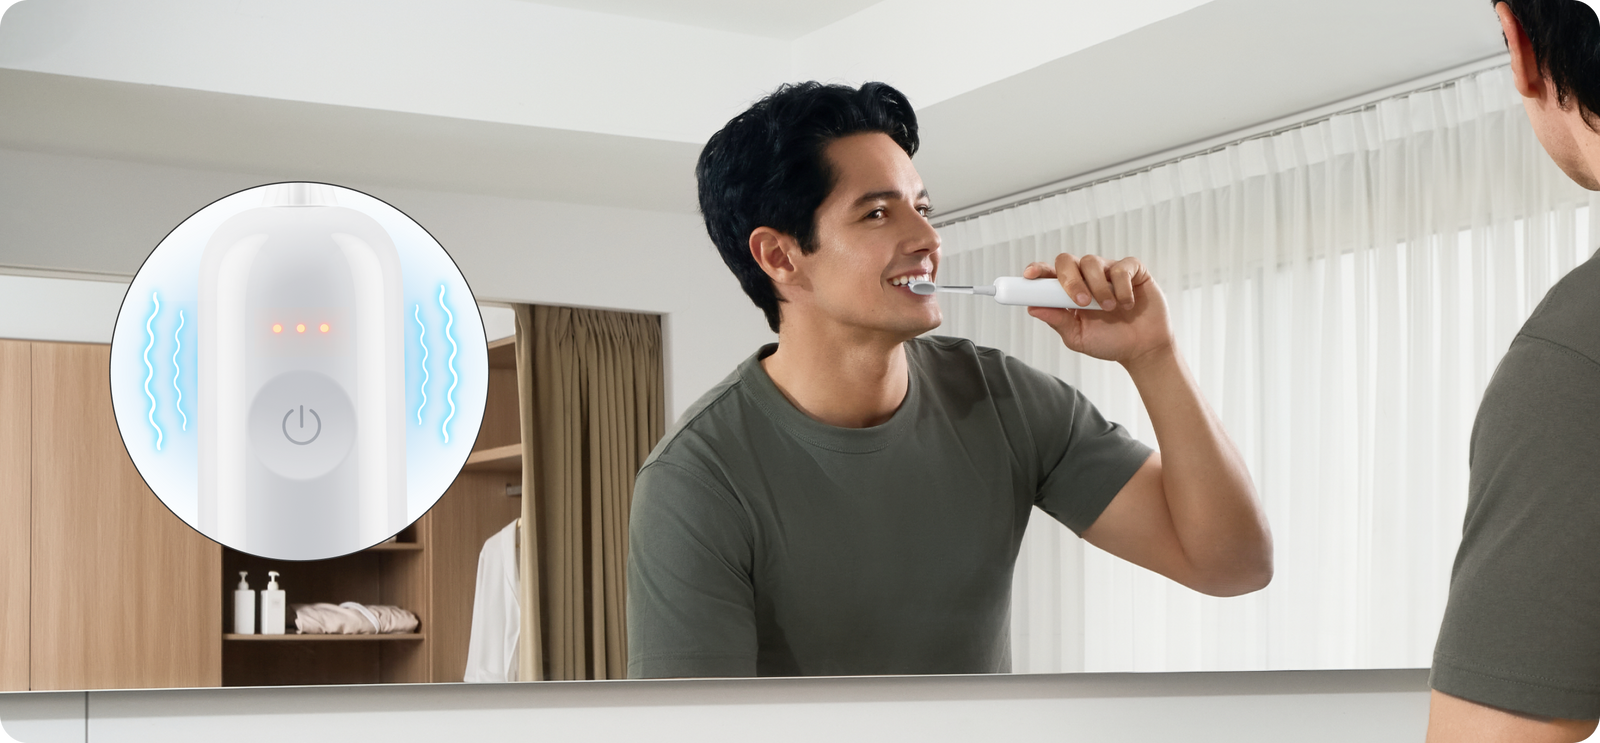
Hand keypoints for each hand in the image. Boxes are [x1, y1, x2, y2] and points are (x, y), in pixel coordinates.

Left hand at [1023, 254, 1174, 367]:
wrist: (1142, 349)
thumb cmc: (1109, 341)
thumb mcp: (1078, 336)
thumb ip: (1058, 321)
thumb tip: (1033, 308)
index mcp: (1068, 292)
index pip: (1048, 273)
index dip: (1037, 270)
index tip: (1029, 276)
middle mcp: (1086, 277)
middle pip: (1066, 261)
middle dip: (1070, 280)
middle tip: (1081, 302)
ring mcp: (1108, 271)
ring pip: (1092, 262)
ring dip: (1098, 288)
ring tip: (1109, 309)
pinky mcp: (1133, 271)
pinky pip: (1122, 267)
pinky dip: (1122, 287)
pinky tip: (1127, 304)